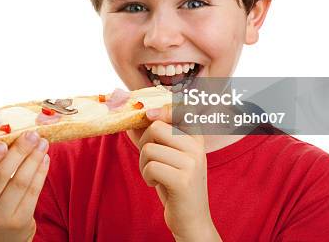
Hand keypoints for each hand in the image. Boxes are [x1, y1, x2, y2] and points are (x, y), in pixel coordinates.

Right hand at [0, 131, 49, 241]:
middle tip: (31, 134)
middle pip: (0, 176)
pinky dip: (41, 172)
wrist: (3, 236)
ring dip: (33, 159)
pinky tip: (45, 158)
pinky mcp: (19, 221)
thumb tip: (10, 131)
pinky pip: (33, 192)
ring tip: (43, 142)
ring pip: (19, 182)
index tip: (2, 142)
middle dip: (18, 152)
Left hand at [135, 106, 221, 241]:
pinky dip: (146, 176)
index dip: (162, 109)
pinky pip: (150, 167)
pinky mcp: (183, 180)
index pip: (180, 109)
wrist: (191, 219)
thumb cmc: (174, 184)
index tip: (148, 115)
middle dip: (144, 144)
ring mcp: (192, 163)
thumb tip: (131, 117)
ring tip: (153, 174)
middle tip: (150, 160)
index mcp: (196, 137)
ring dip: (143, 164)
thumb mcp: (167, 156)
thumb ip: (153, 135)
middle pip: (156, 127)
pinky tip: (156, 184)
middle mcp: (197, 147)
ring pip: (149, 148)